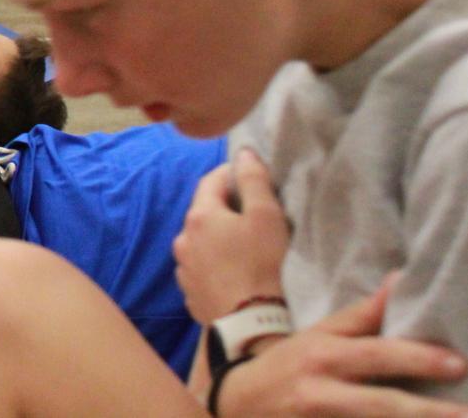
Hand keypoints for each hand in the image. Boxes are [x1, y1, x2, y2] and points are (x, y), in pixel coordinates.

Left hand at [175, 149, 289, 323]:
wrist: (251, 324)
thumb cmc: (262, 265)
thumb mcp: (266, 216)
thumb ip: (254, 180)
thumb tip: (243, 153)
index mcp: (198, 216)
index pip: (211, 181)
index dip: (232, 174)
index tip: (251, 176)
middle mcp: (182, 239)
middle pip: (204, 212)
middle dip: (226, 207)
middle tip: (253, 212)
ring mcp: (183, 269)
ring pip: (201, 242)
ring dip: (218, 238)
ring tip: (245, 245)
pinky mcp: (190, 294)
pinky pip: (202, 268)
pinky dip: (215, 263)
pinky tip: (234, 271)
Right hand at [214, 280, 467, 415]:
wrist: (239, 404)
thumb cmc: (289, 364)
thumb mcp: (319, 334)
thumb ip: (362, 315)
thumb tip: (401, 280)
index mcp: (325, 355)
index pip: (377, 355)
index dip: (418, 359)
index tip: (460, 364)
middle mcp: (322, 390)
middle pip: (381, 404)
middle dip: (426, 412)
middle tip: (467, 416)